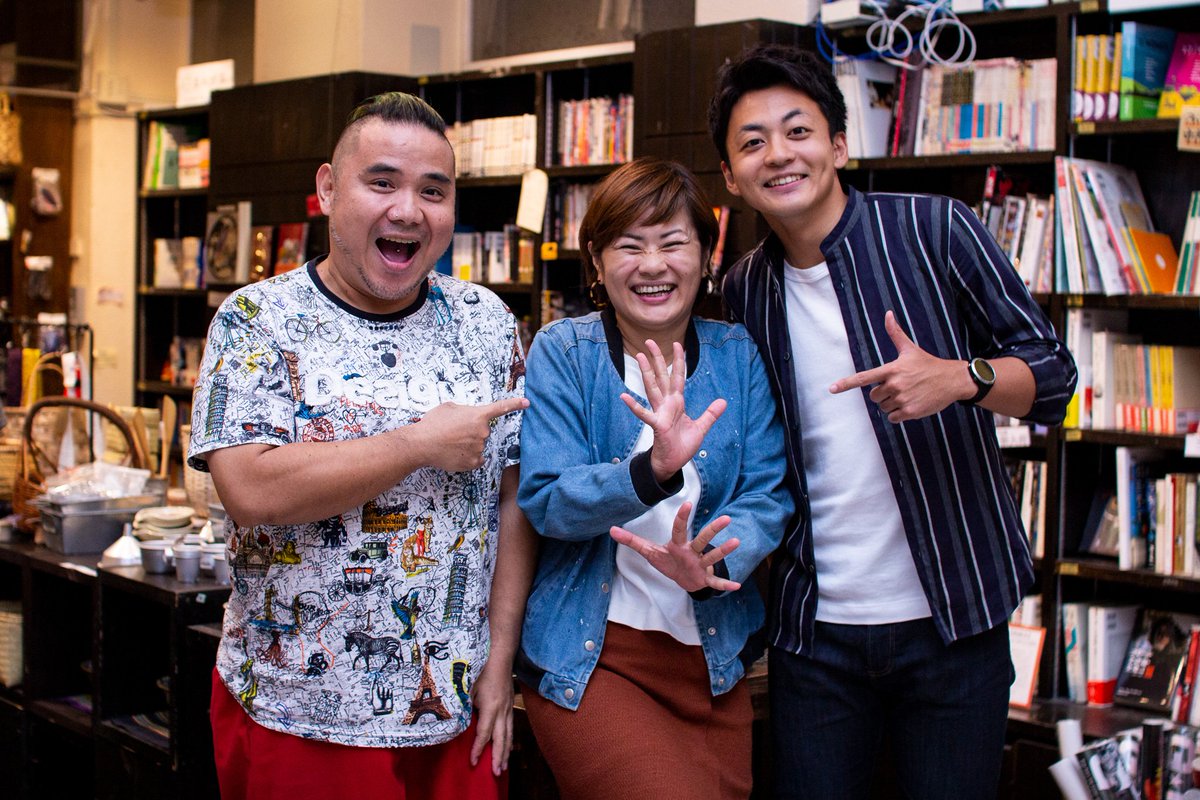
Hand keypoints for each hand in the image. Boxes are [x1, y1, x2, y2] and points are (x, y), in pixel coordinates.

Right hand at [413, 397, 527, 471]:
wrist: (421, 444)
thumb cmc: (432, 423)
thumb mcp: (448, 407)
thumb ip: (464, 411)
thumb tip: (467, 417)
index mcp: (478, 415)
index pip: (501, 408)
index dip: (515, 404)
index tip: (527, 403)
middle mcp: (482, 432)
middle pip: (483, 431)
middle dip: (471, 431)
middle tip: (453, 431)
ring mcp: (479, 448)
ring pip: (478, 445)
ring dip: (467, 444)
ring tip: (449, 442)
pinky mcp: (473, 462)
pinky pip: (476, 458)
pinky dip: (467, 456)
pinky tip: (455, 453)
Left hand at [469, 655, 513, 775]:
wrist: (500, 654)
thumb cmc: (483, 668)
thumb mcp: (468, 686)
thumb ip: (463, 704)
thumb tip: (457, 720)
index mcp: (491, 706)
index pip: (484, 733)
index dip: (478, 748)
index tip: (473, 761)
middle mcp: (502, 709)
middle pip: (501, 738)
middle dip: (499, 757)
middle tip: (497, 773)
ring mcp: (508, 707)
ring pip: (509, 734)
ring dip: (506, 752)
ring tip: (504, 767)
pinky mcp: (510, 704)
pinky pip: (511, 726)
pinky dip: (510, 739)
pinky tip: (508, 746)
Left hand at [610, 501, 740, 592]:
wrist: (683, 580)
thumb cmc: (668, 561)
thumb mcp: (648, 552)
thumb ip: (631, 541)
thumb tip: (611, 530)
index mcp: (678, 545)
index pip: (679, 529)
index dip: (682, 517)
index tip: (687, 503)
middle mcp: (692, 552)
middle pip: (703, 539)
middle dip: (713, 529)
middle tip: (726, 518)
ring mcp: (700, 565)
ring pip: (712, 556)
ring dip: (723, 551)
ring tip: (736, 541)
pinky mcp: (704, 578)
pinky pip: (715, 582)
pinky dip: (724, 584)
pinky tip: (737, 585)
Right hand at [620, 340, 725, 482]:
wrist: (674, 463)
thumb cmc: (683, 445)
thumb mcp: (701, 427)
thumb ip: (711, 414)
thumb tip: (723, 401)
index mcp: (677, 402)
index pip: (678, 377)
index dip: (678, 361)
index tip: (677, 344)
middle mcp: (667, 404)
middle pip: (662, 376)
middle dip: (657, 359)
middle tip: (649, 341)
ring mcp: (660, 413)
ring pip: (652, 388)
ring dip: (647, 372)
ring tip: (640, 356)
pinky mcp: (657, 424)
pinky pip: (644, 414)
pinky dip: (634, 406)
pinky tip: (624, 396)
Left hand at [829, 311, 969, 422]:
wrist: (952, 380)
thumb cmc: (929, 364)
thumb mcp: (910, 349)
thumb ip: (895, 333)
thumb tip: (888, 314)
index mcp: (892, 369)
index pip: (864, 377)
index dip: (846, 383)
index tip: (832, 389)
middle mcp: (895, 384)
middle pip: (874, 396)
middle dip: (883, 393)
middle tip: (899, 386)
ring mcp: (902, 399)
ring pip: (883, 407)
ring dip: (892, 404)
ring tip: (908, 394)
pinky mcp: (910, 412)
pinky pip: (893, 418)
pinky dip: (899, 414)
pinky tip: (911, 404)